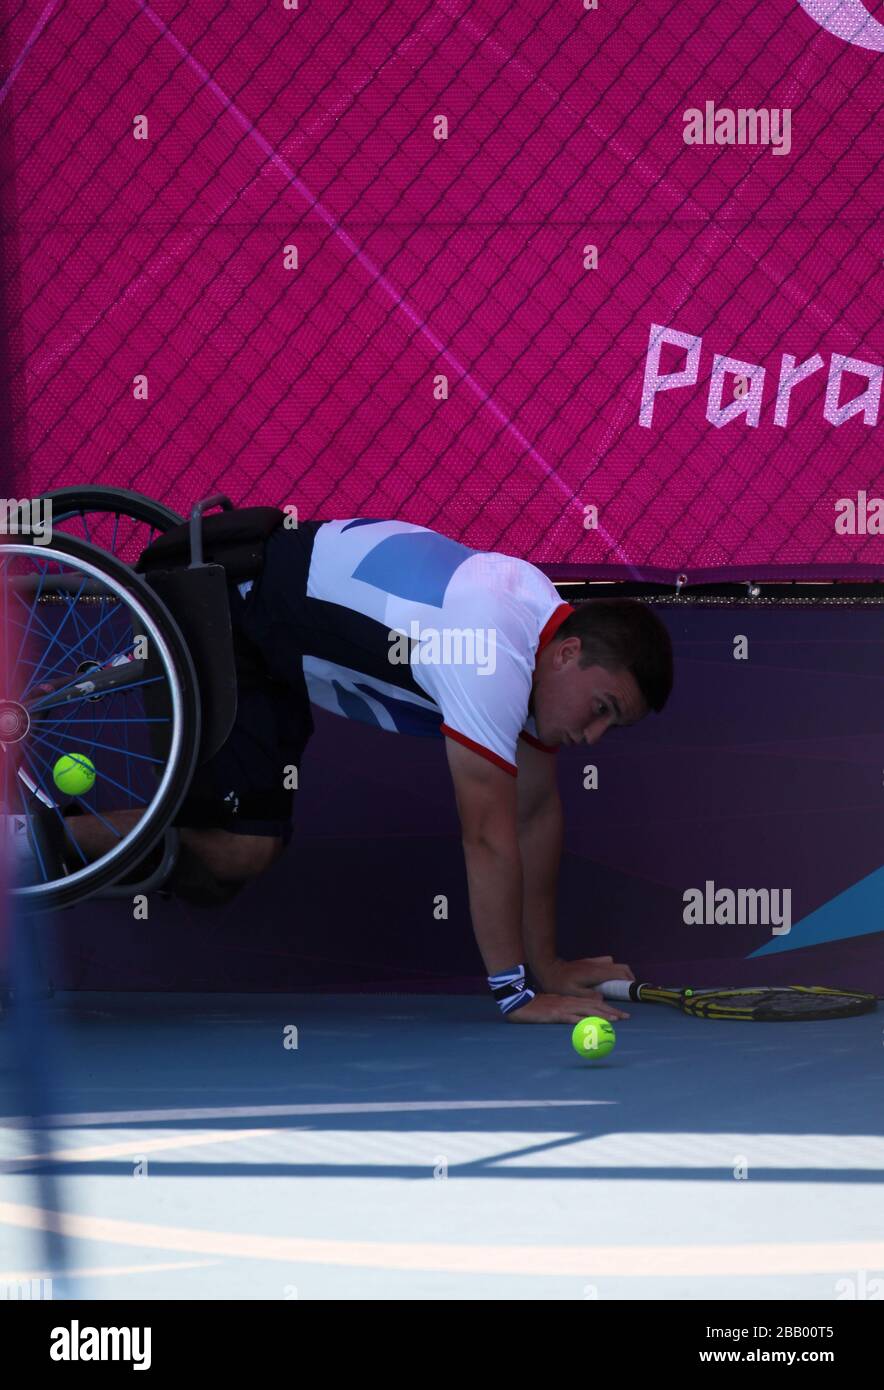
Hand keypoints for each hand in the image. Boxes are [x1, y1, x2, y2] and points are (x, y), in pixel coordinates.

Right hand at [506, 991, 628, 1023]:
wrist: (521, 1002)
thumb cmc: (538, 1006)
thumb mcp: (556, 1006)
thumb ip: (568, 1010)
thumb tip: (581, 1018)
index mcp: (571, 1000)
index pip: (594, 1003)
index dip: (609, 1009)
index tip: (621, 1014)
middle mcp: (570, 1002)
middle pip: (595, 1006)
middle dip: (611, 1012)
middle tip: (626, 1017)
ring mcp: (564, 1008)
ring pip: (587, 1011)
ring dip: (602, 1016)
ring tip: (614, 1021)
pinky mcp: (556, 1014)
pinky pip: (572, 1018)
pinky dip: (583, 1021)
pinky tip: (591, 1025)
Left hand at [535, 955, 634, 994]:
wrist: (549, 969)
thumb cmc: (560, 983)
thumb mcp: (574, 993)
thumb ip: (590, 996)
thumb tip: (603, 999)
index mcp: (596, 973)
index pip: (620, 973)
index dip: (629, 981)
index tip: (633, 991)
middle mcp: (597, 965)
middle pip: (621, 967)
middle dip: (629, 977)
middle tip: (630, 990)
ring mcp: (594, 962)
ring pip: (615, 964)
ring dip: (621, 973)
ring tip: (621, 985)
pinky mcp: (590, 961)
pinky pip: (607, 962)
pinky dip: (612, 969)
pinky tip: (608, 978)